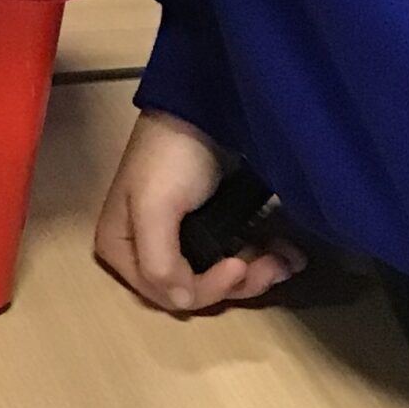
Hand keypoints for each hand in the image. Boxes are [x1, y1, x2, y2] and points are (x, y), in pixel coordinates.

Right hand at [94, 110, 303, 313]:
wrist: (202, 106)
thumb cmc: (171, 156)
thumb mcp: (154, 207)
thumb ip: (159, 262)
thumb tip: (181, 301)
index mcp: (121, 249)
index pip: (166, 295)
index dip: (205, 289)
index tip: (238, 264)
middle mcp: (147, 251)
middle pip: (197, 289)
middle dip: (239, 282)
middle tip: (272, 264)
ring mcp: (181, 239)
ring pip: (222, 277)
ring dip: (258, 273)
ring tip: (286, 257)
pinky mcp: (212, 225)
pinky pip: (237, 256)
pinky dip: (264, 257)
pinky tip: (287, 251)